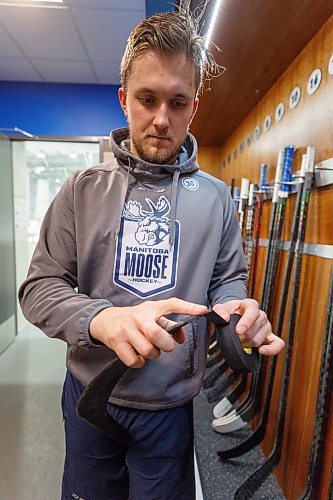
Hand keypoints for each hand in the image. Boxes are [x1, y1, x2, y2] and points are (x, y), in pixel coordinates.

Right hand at [90, 298, 207, 367]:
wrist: (104, 320)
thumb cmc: (133, 318)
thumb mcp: (150, 315)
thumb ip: (167, 324)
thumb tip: (180, 338)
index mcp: (151, 308)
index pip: (172, 304)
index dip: (189, 307)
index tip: (203, 311)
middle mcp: (138, 317)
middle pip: (157, 334)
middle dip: (166, 345)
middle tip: (165, 346)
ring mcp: (126, 330)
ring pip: (147, 350)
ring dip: (152, 355)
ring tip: (149, 350)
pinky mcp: (116, 342)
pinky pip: (133, 360)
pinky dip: (139, 362)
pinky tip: (138, 356)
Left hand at [213, 299, 284, 355]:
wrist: (233, 318)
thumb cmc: (228, 313)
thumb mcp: (220, 308)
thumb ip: (219, 311)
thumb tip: (225, 318)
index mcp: (250, 305)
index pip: (253, 311)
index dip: (246, 322)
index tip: (238, 331)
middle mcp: (261, 315)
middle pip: (254, 330)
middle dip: (241, 337)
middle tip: (234, 337)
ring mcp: (266, 326)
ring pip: (259, 340)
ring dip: (247, 344)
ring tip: (240, 341)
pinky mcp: (270, 337)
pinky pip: (278, 344)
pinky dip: (271, 349)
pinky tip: (261, 351)